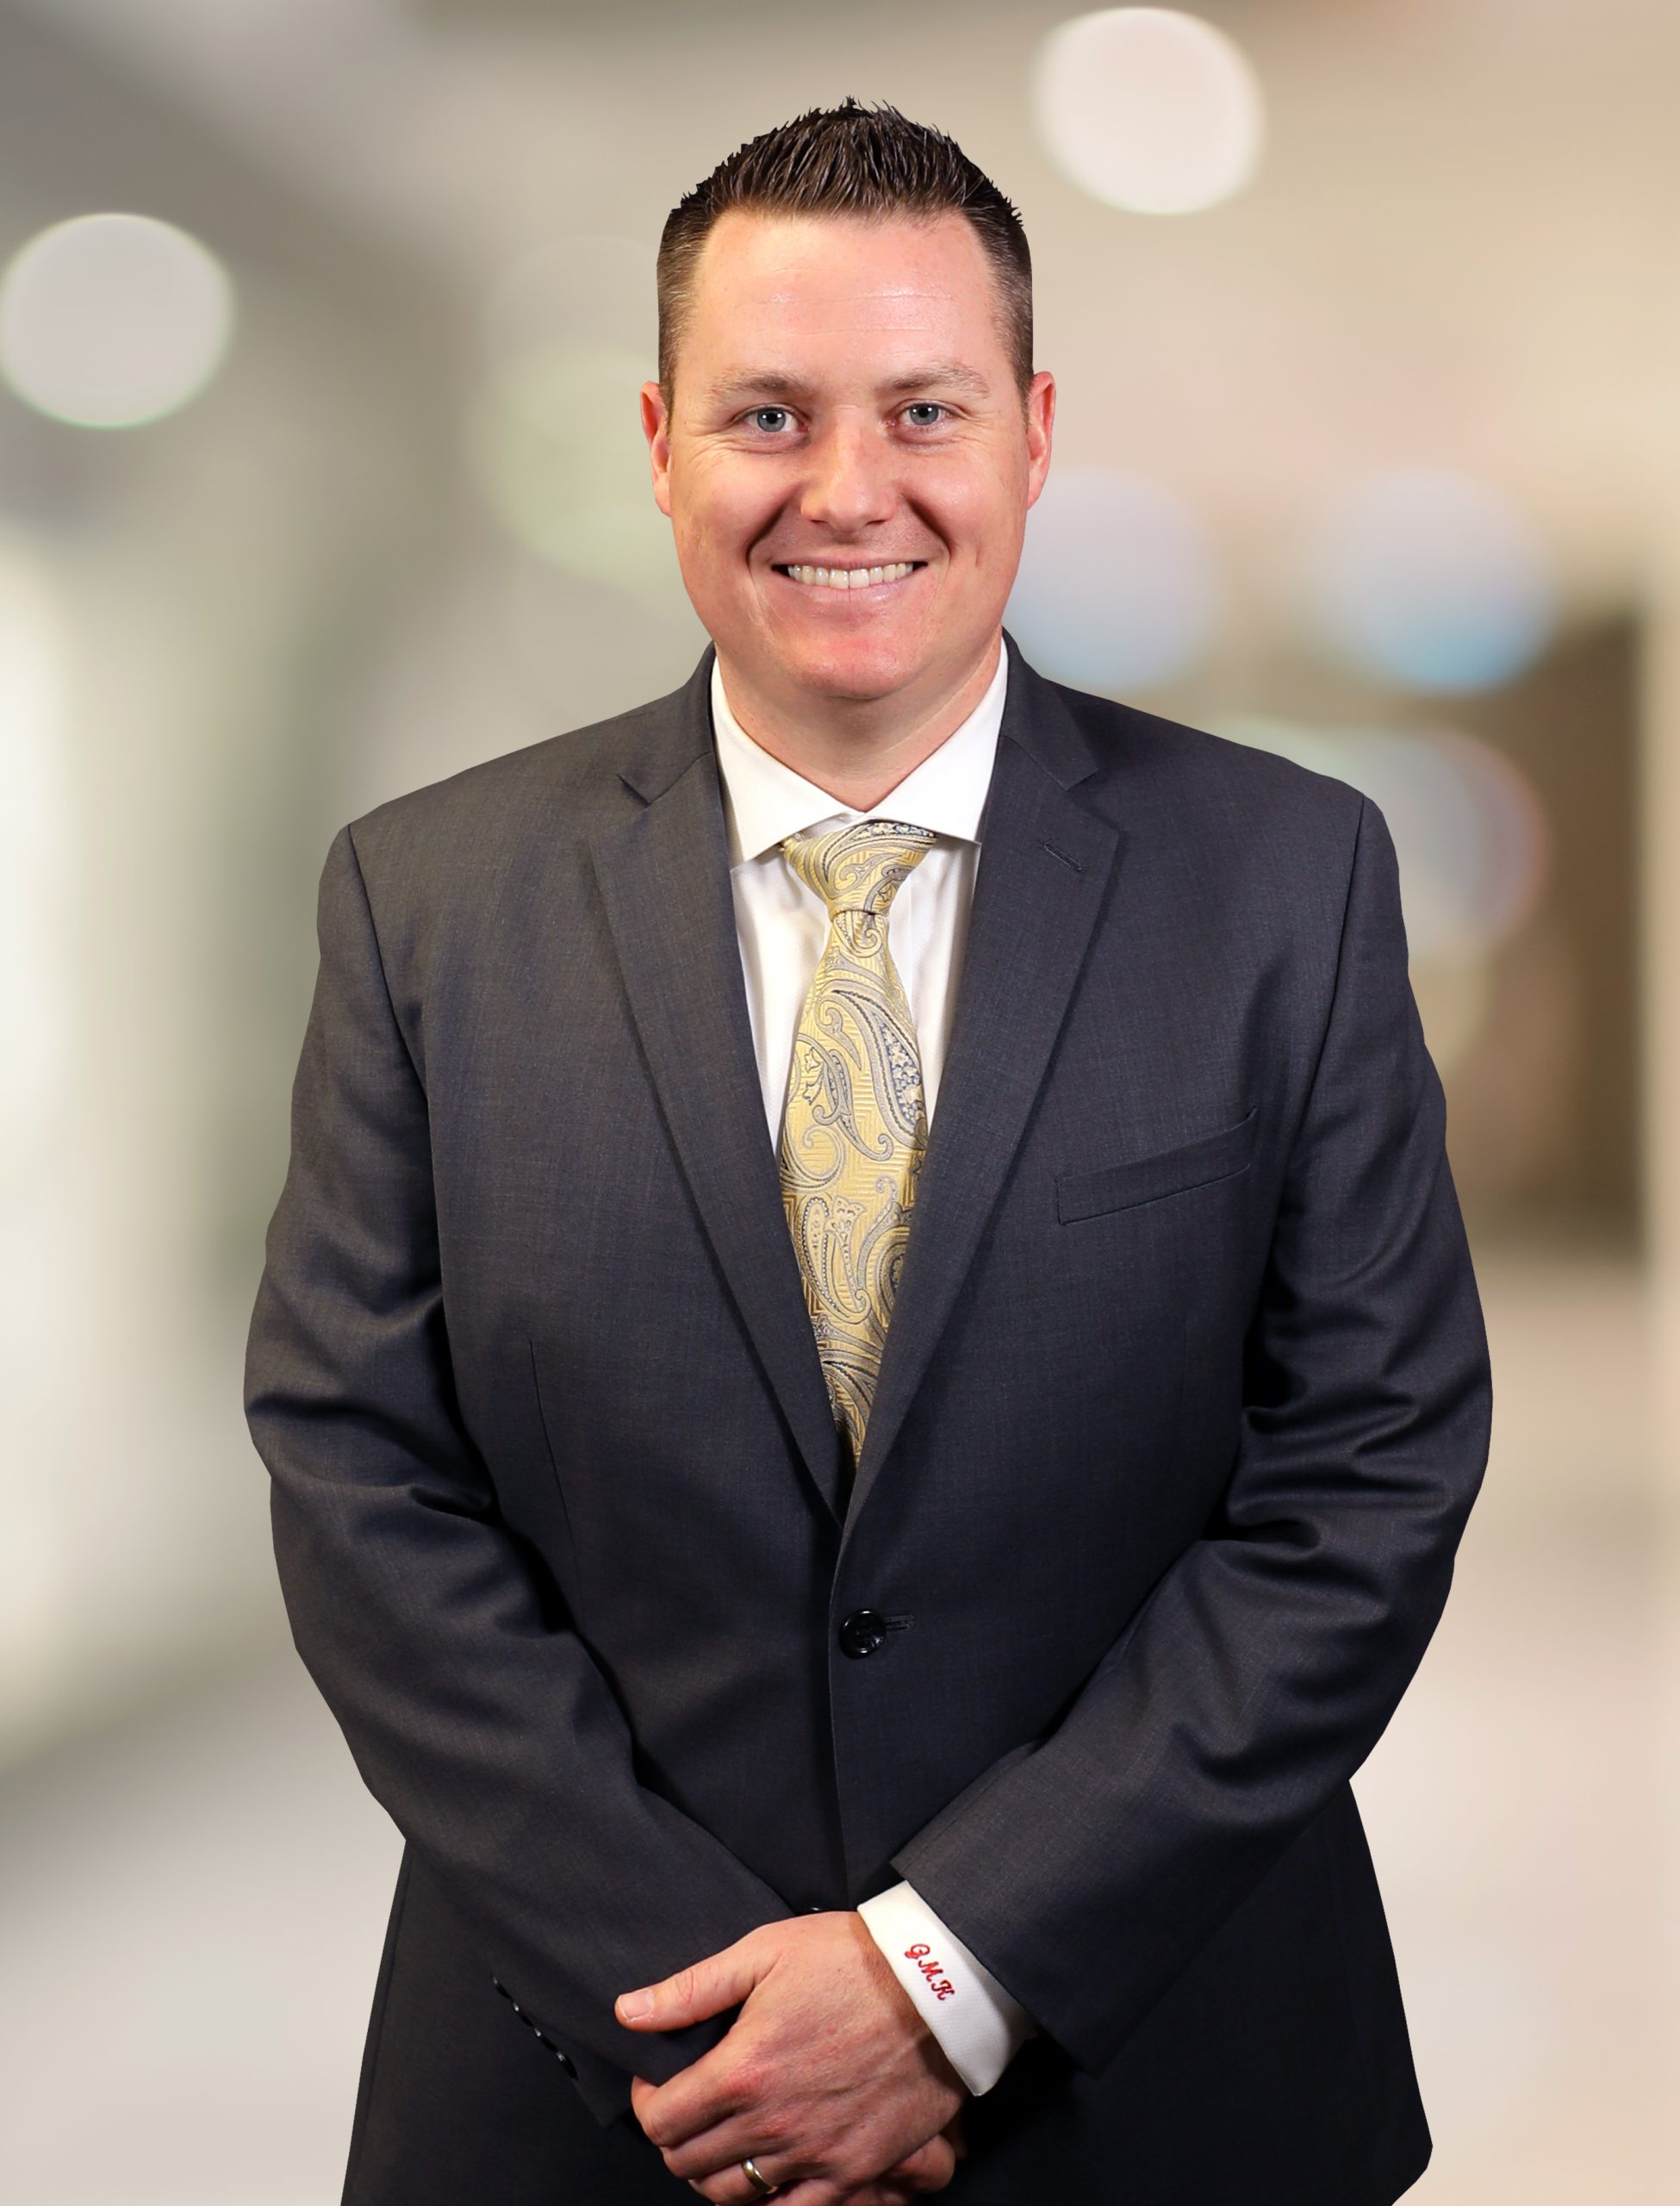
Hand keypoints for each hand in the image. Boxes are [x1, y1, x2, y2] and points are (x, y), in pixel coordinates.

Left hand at [616, 1911, 968, 2202]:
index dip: (648, 2103)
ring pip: (732, 2195)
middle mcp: (771, 2123)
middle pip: (688, 2164)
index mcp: (742, 2069)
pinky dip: (769, 2202)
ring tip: (725, 2139)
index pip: (662, 2121)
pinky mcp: (854, 2171)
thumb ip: (690, 1991)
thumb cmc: (849, 1959)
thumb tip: (628, 2013)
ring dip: (715, 2172)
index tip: (659, 2083)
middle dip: (676, 2137)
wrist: (936, 1987)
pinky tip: (768, 2174)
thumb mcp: (762, 1953)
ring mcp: (813, 2154)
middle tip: (690, 2107)